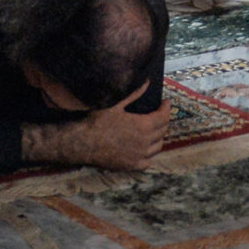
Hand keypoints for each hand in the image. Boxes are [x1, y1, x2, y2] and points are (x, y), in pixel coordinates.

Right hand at [25, 86, 169, 171]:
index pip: (163, 116)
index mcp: (143, 125)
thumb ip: (134, 94)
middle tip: (159, 114)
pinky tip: (143, 149)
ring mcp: (140, 155)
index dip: (166, 108)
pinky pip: (148, 160)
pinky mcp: (132, 165)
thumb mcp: (115, 104)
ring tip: (153, 131)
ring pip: (158, 146)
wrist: (82, 143)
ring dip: (158, 137)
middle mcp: (146, 142)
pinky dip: (149, 154)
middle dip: (163, 121)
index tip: (166, 102)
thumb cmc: (97, 121)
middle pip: (162, 131)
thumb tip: (147, 82)